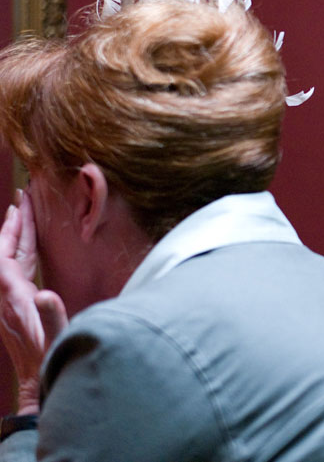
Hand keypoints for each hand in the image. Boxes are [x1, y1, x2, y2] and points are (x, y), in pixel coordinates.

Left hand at [0, 192, 68, 413]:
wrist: (37, 384)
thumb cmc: (50, 360)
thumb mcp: (57, 337)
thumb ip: (52, 314)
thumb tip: (47, 293)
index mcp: (13, 298)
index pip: (6, 255)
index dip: (12, 229)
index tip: (19, 206)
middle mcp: (6, 297)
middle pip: (6, 253)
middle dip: (13, 225)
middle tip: (22, 200)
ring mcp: (10, 302)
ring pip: (10, 261)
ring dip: (17, 237)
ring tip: (23, 216)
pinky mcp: (17, 307)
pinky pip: (17, 272)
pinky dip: (23, 254)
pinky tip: (29, 249)